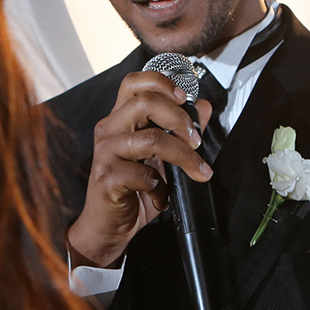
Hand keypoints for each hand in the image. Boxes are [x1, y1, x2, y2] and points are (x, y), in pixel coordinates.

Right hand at [67, 70, 214, 268]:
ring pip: (151, 139)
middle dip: (180, 118)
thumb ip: (180, 131)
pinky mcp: (105, 177)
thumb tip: (203, 108)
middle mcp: (109, 130)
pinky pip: (142, 174)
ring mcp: (105, 152)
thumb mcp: (163, 159)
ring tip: (197, 171)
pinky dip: (161, 188)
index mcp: (120, 119)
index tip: (185, 98)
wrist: (109, 226)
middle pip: (145, 102)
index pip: (134, 82)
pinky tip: (162, 197)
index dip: (161, 82)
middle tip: (197, 140)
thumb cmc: (133, 190)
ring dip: (182, 156)